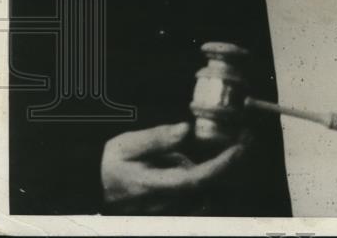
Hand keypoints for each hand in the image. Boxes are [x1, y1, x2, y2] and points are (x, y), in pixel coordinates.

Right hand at [101, 122, 245, 213]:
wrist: (90, 187)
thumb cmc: (108, 165)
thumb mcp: (127, 145)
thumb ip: (158, 138)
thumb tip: (186, 129)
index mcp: (155, 185)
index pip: (198, 179)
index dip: (223, 164)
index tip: (241, 145)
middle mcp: (166, 201)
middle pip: (210, 186)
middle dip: (232, 164)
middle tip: (246, 139)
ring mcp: (169, 207)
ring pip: (206, 191)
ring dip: (221, 170)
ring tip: (231, 145)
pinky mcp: (171, 207)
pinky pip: (198, 193)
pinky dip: (209, 176)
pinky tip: (212, 158)